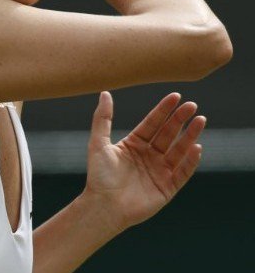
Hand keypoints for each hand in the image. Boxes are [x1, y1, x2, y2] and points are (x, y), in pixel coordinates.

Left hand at [82, 91, 204, 232]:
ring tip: (200, 120)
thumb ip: (103, 118)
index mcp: (133, 145)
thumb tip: (105, 93)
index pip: (152, 123)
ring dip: (190, 136)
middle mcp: (148, 156)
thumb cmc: (99, 176)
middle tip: (191, 105)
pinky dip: (190, 161)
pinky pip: (183, 172)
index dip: (163, 110)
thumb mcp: (98, 143)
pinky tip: (196, 147)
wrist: (103, 206)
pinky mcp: (167, 188)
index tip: (176, 96)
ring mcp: (159, 171)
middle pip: (168, 134)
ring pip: (179, 150)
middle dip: (180, 119)